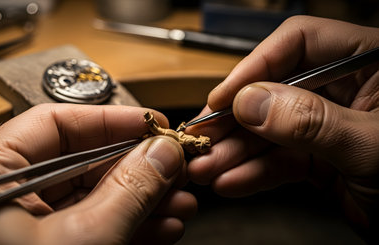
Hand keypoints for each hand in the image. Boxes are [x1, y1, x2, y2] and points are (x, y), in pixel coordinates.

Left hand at [0, 104, 196, 244]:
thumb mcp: (84, 241)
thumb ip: (129, 190)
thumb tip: (163, 153)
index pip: (53, 124)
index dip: (109, 120)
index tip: (152, 125)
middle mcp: (1, 198)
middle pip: (80, 162)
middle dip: (135, 166)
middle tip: (175, 166)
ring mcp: (24, 230)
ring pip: (92, 198)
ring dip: (141, 199)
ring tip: (180, 201)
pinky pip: (93, 228)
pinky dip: (130, 226)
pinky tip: (164, 226)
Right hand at [187, 15, 378, 236]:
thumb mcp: (373, 145)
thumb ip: (312, 121)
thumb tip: (251, 102)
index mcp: (369, 63)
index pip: (299, 43)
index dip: (256, 66)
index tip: (224, 97)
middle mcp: (343, 90)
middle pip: (274, 91)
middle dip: (235, 119)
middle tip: (202, 138)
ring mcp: (327, 127)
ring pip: (270, 132)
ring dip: (236, 152)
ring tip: (207, 169)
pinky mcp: (319, 160)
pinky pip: (280, 162)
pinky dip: (254, 174)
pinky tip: (232, 183)